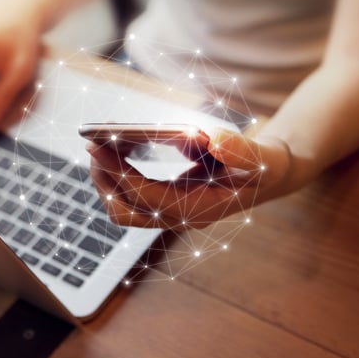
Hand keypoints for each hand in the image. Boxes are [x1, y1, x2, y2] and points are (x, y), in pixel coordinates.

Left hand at [87, 129, 292, 229]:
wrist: (266, 176)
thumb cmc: (262, 167)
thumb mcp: (260, 157)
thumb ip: (240, 150)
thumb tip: (214, 140)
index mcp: (197, 210)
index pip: (146, 198)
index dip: (118, 173)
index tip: (96, 146)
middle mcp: (178, 217)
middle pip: (123, 211)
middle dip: (103, 179)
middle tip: (92, 145)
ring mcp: (168, 213)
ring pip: (120, 208)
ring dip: (104, 180)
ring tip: (98, 145)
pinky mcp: (162, 202)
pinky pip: (128, 196)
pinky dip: (115, 175)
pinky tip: (114, 148)